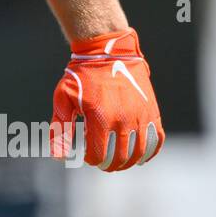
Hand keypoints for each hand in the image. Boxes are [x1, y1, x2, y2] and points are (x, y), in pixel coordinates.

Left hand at [50, 28, 164, 170]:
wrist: (108, 52)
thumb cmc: (81, 76)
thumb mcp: (64, 99)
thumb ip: (61, 129)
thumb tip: (58, 157)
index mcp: (100, 117)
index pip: (99, 155)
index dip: (92, 160)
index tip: (87, 155)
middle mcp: (123, 119)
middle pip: (120, 157)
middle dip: (108, 164)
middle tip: (101, 161)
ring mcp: (141, 116)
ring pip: (139, 153)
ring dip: (128, 162)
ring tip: (118, 161)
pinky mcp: (152, 112)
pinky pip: (157, 140)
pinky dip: (149, 152)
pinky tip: (139, 156)